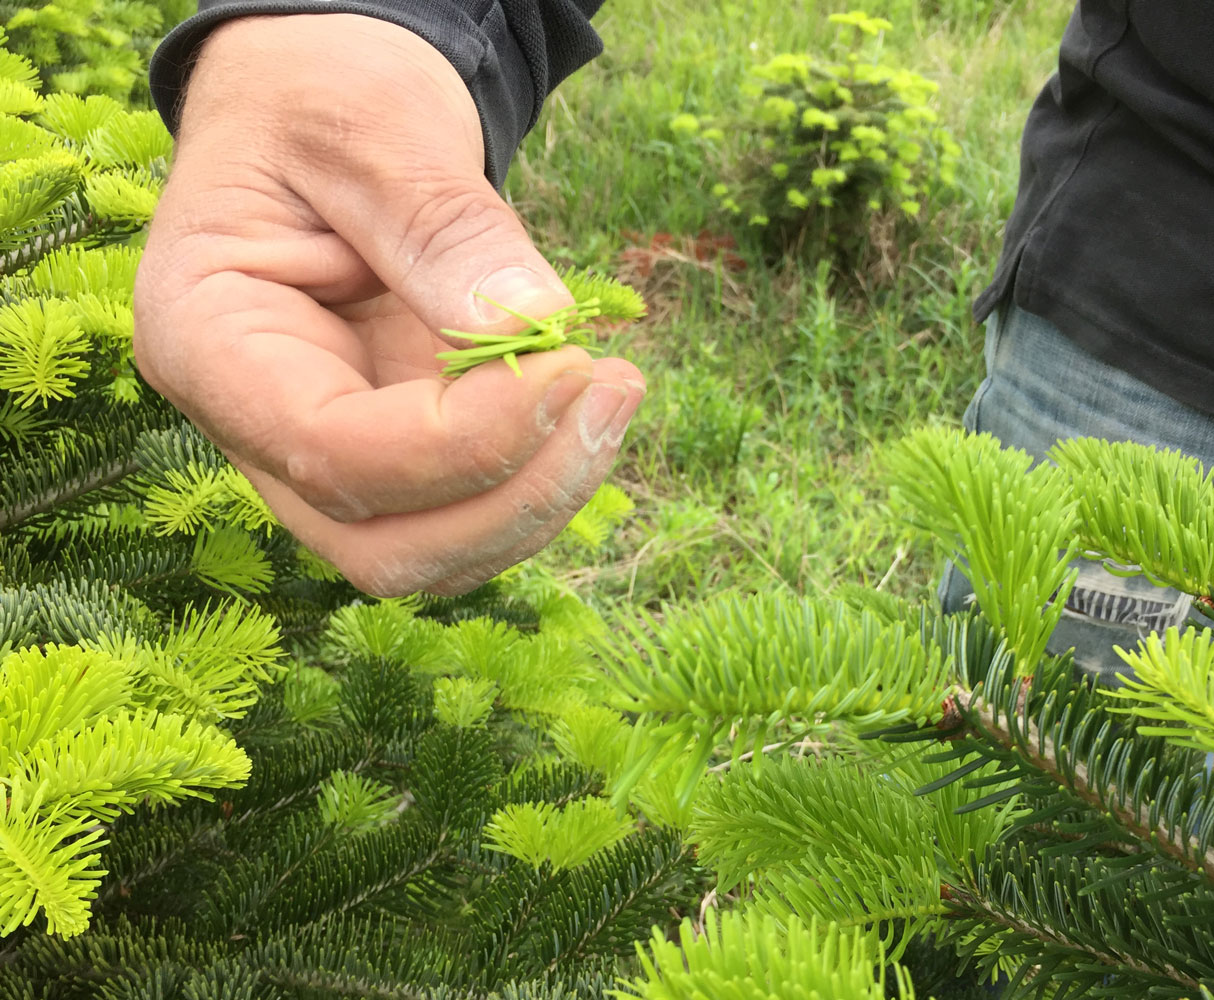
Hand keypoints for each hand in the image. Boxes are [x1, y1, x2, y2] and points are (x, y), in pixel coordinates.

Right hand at [133, 13, 643, 596]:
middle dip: (513, 498)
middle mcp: (257, 426)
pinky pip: (472, 509)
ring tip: (613, 386)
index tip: (571, 364)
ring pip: (435, 553)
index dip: (466, 438)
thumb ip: (441, 226)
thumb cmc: (323, 98)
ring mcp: (328, 453)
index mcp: (208, 342)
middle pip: (382, 547)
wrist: (324, 105)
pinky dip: (543, 472)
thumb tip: (530, 324)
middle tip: (612, 390)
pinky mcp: (398, 450)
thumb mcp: (371, 127)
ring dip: (542, 495)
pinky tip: (587, 392)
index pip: (330, 452)